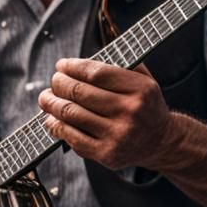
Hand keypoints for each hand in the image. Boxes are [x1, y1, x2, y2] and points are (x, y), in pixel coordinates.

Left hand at [37, 57, 175, 171]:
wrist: (160, 141)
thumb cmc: (145, 106)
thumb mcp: (143, 79)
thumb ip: (119, 63)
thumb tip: (87, 52)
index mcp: (140, 89)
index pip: (95, 72)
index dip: (72, 67)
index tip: (62, 65)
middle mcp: (130, 112)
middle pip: (79, 92)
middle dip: (59, 84)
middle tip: (54, 81)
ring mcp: (118, 135)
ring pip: (71, 114)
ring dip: (51, 104)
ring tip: (45, 97)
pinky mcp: (107, 154)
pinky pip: (72, 137)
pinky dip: (56, 125)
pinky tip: (51, 118)